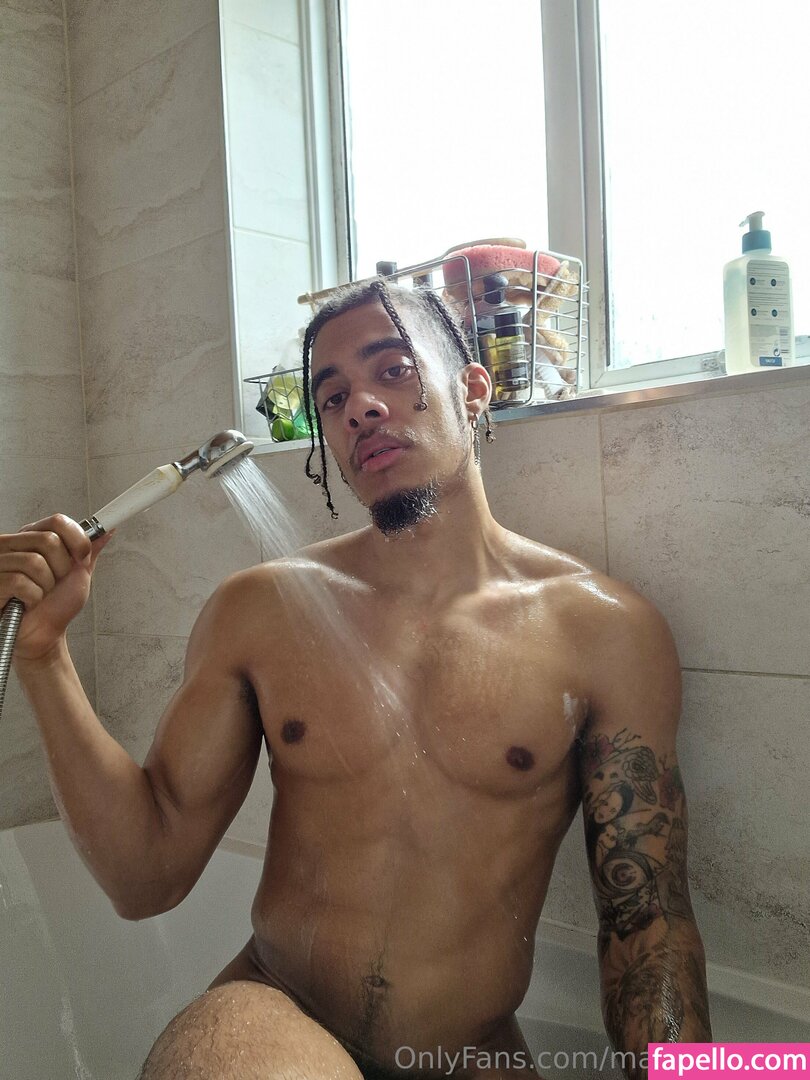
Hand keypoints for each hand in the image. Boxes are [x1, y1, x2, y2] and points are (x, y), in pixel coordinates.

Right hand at [0, 515, 112, 662]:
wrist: (44, 635)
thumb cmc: (56, 606)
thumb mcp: (79, 574)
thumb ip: (90, 550)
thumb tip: (106, 530)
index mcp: (32, 537)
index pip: (57, 521)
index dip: (77, 539)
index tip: (82, 556)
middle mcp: (13, 544)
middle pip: (48, 540)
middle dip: (62, 568)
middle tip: (54, 582)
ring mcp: (0, 561)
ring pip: (35, 562)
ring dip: (46, 585)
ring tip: (40, 593)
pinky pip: (20, 582)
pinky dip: (32, 597)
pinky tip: (27, 601)